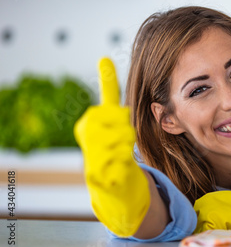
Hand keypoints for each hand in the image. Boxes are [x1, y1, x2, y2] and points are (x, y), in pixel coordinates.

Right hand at [74, 58, 149, 236]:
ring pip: (121, 145)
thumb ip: (109, 93)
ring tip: (123, 154)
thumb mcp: (112, 119)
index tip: (122, 118)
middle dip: (125, 130)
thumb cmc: (113, 147)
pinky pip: (121, 167)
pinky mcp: (99, 181)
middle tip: (126, 138)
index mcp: (88, 125)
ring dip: (127, 149)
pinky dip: (124, 168)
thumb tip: (104, 57)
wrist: (114, 189)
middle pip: (117, 126)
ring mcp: (91, 161)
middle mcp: (86, 142)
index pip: (104, 112)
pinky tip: (120, 170)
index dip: (117, 116)